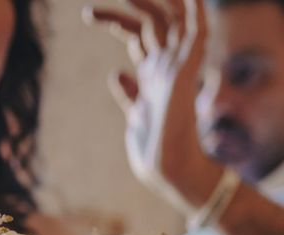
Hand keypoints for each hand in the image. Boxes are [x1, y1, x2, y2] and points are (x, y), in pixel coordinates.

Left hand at [86, 0, 218, 211]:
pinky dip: (193, 11)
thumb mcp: (136, 115)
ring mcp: (177, 68)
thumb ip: (129, 94)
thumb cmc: (152, 149)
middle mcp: (166, 66)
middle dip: (124, 8)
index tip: (87, 14)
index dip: (116, 21)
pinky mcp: (187, 73)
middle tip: (88, 10)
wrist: (167, 169)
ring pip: (169, 20)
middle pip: (151, 23)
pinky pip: (196, 33)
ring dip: (151, 1)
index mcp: (152, 74)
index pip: (137, 35)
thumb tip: (116, 73)